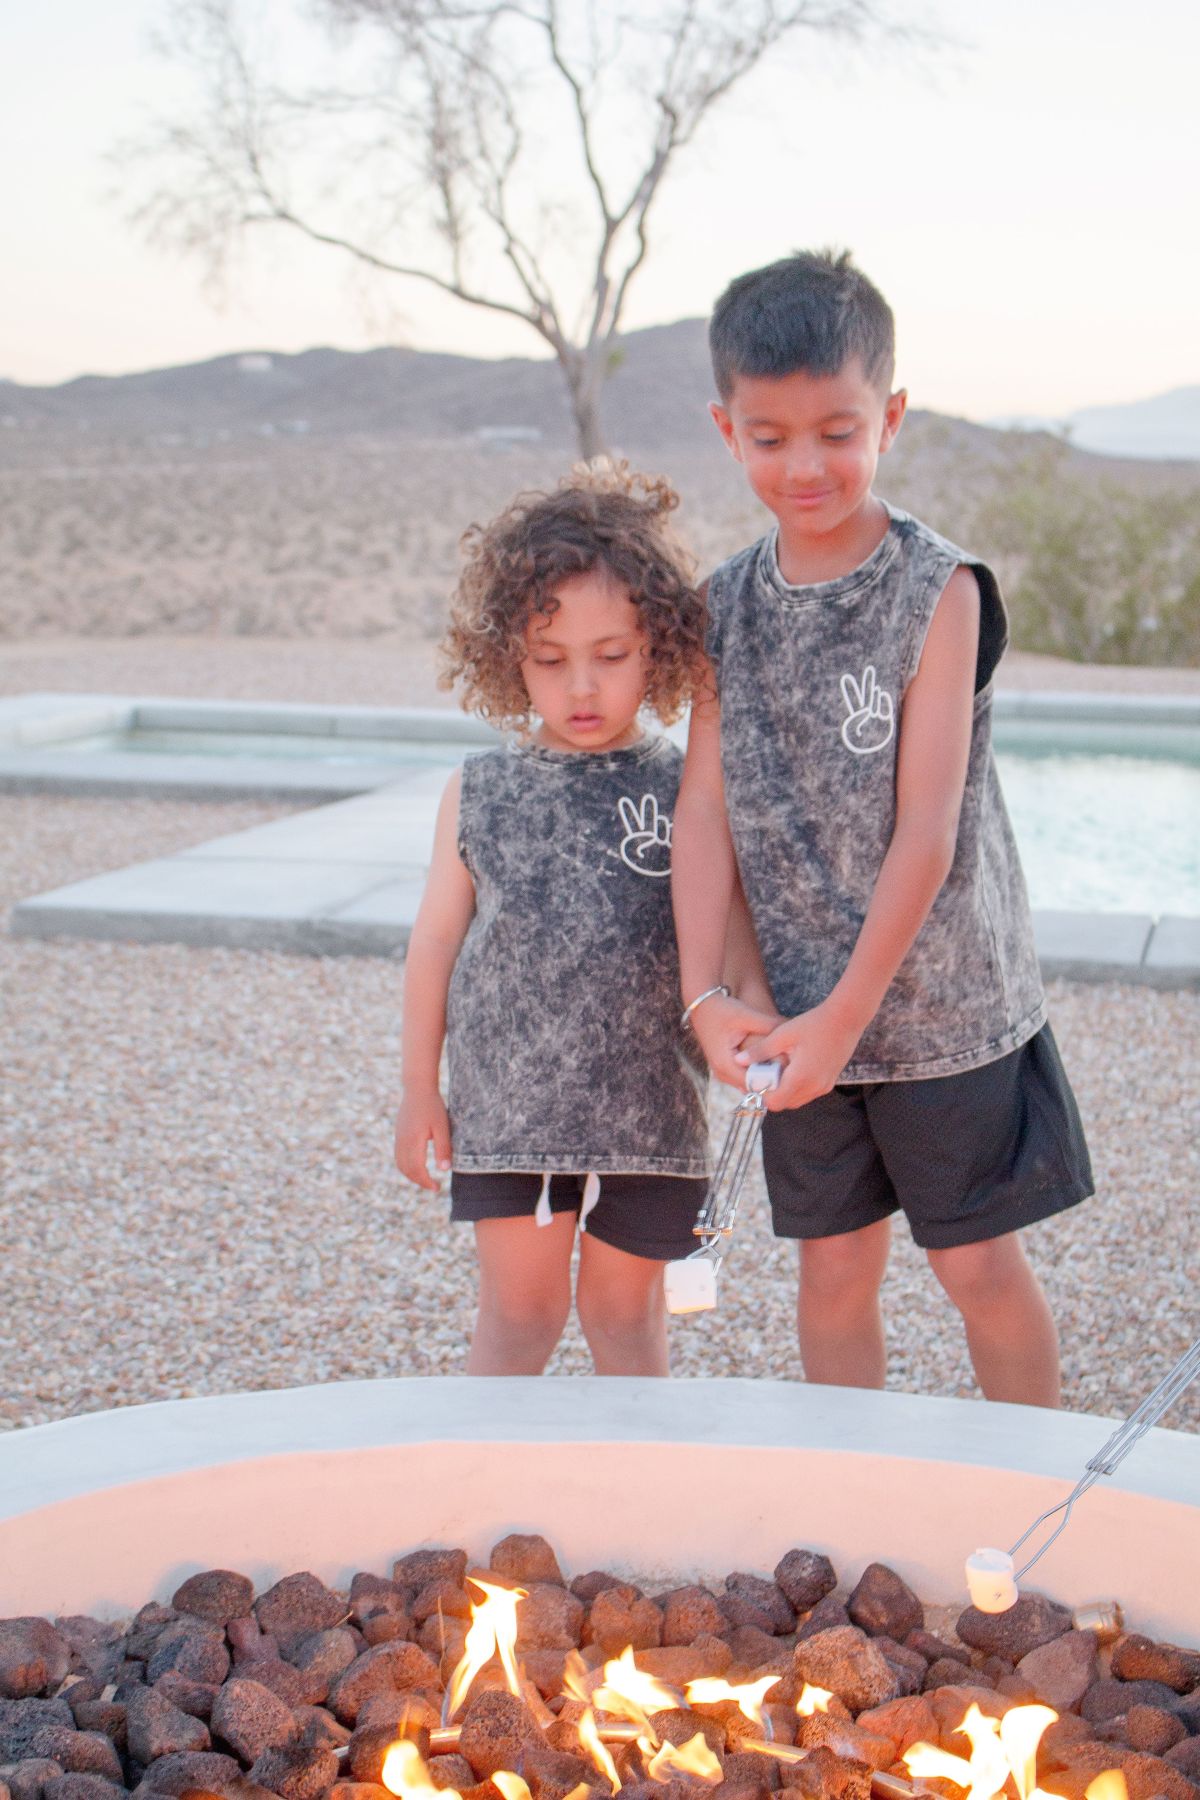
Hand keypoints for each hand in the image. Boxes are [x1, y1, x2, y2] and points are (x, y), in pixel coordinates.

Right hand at [394, 1088, 451, 1191]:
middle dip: (419, 1181)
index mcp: (413, 1142)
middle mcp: (402, 1142)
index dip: (426, 1182)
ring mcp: (398, 1138)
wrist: (417, 1088)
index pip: (418, 1170)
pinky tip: (417, 1165)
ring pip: (400, 1165)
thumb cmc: (433, 1107)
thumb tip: (444, 1170)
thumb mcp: (442, 1127)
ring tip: (426, 1179)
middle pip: (407, 1170)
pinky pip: (398, 1157)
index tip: (437, 1188)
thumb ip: (443, 1148)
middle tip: (434, 1186)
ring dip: (412, 1175)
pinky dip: (406, 1166)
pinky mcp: (398, 1135)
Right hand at [690, 993, 783, 1088]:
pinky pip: (746, 1076)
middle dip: (771, 1080)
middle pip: (753, 1087)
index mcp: (726, 1065)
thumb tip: (792, 1032)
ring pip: (750, 1083)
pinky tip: (772, 1061)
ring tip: (785, 1065)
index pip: (754, 1085)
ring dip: (765, 1076)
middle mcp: (722, 1074)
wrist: (701, 1005)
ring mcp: (723, 1072)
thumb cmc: (722, 1010)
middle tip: (793, 1070)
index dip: (774, 1081)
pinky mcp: (726, 1067)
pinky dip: (758, 1071)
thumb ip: (769, 1025)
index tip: (792, 1074)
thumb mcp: (747, 1016)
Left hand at [742, 1002, 861, 1109]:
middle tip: (762, 1076)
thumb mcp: (782, 1035)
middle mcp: (814, 1087)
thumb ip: (760, 1051)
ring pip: (797, 1100)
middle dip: (772, 1095)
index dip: (762, 1095)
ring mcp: (824, 1086)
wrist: (846, 1018)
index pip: (775, 1102)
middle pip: (785, 1104)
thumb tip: (737, 1061)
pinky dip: (796, 1088)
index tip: (754, 1080)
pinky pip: (808, 1093)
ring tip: (775, 1072)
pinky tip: (791, 1069)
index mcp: (800, 1077)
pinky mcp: (830, 1082)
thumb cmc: (813, 1023)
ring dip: (785, 1092)